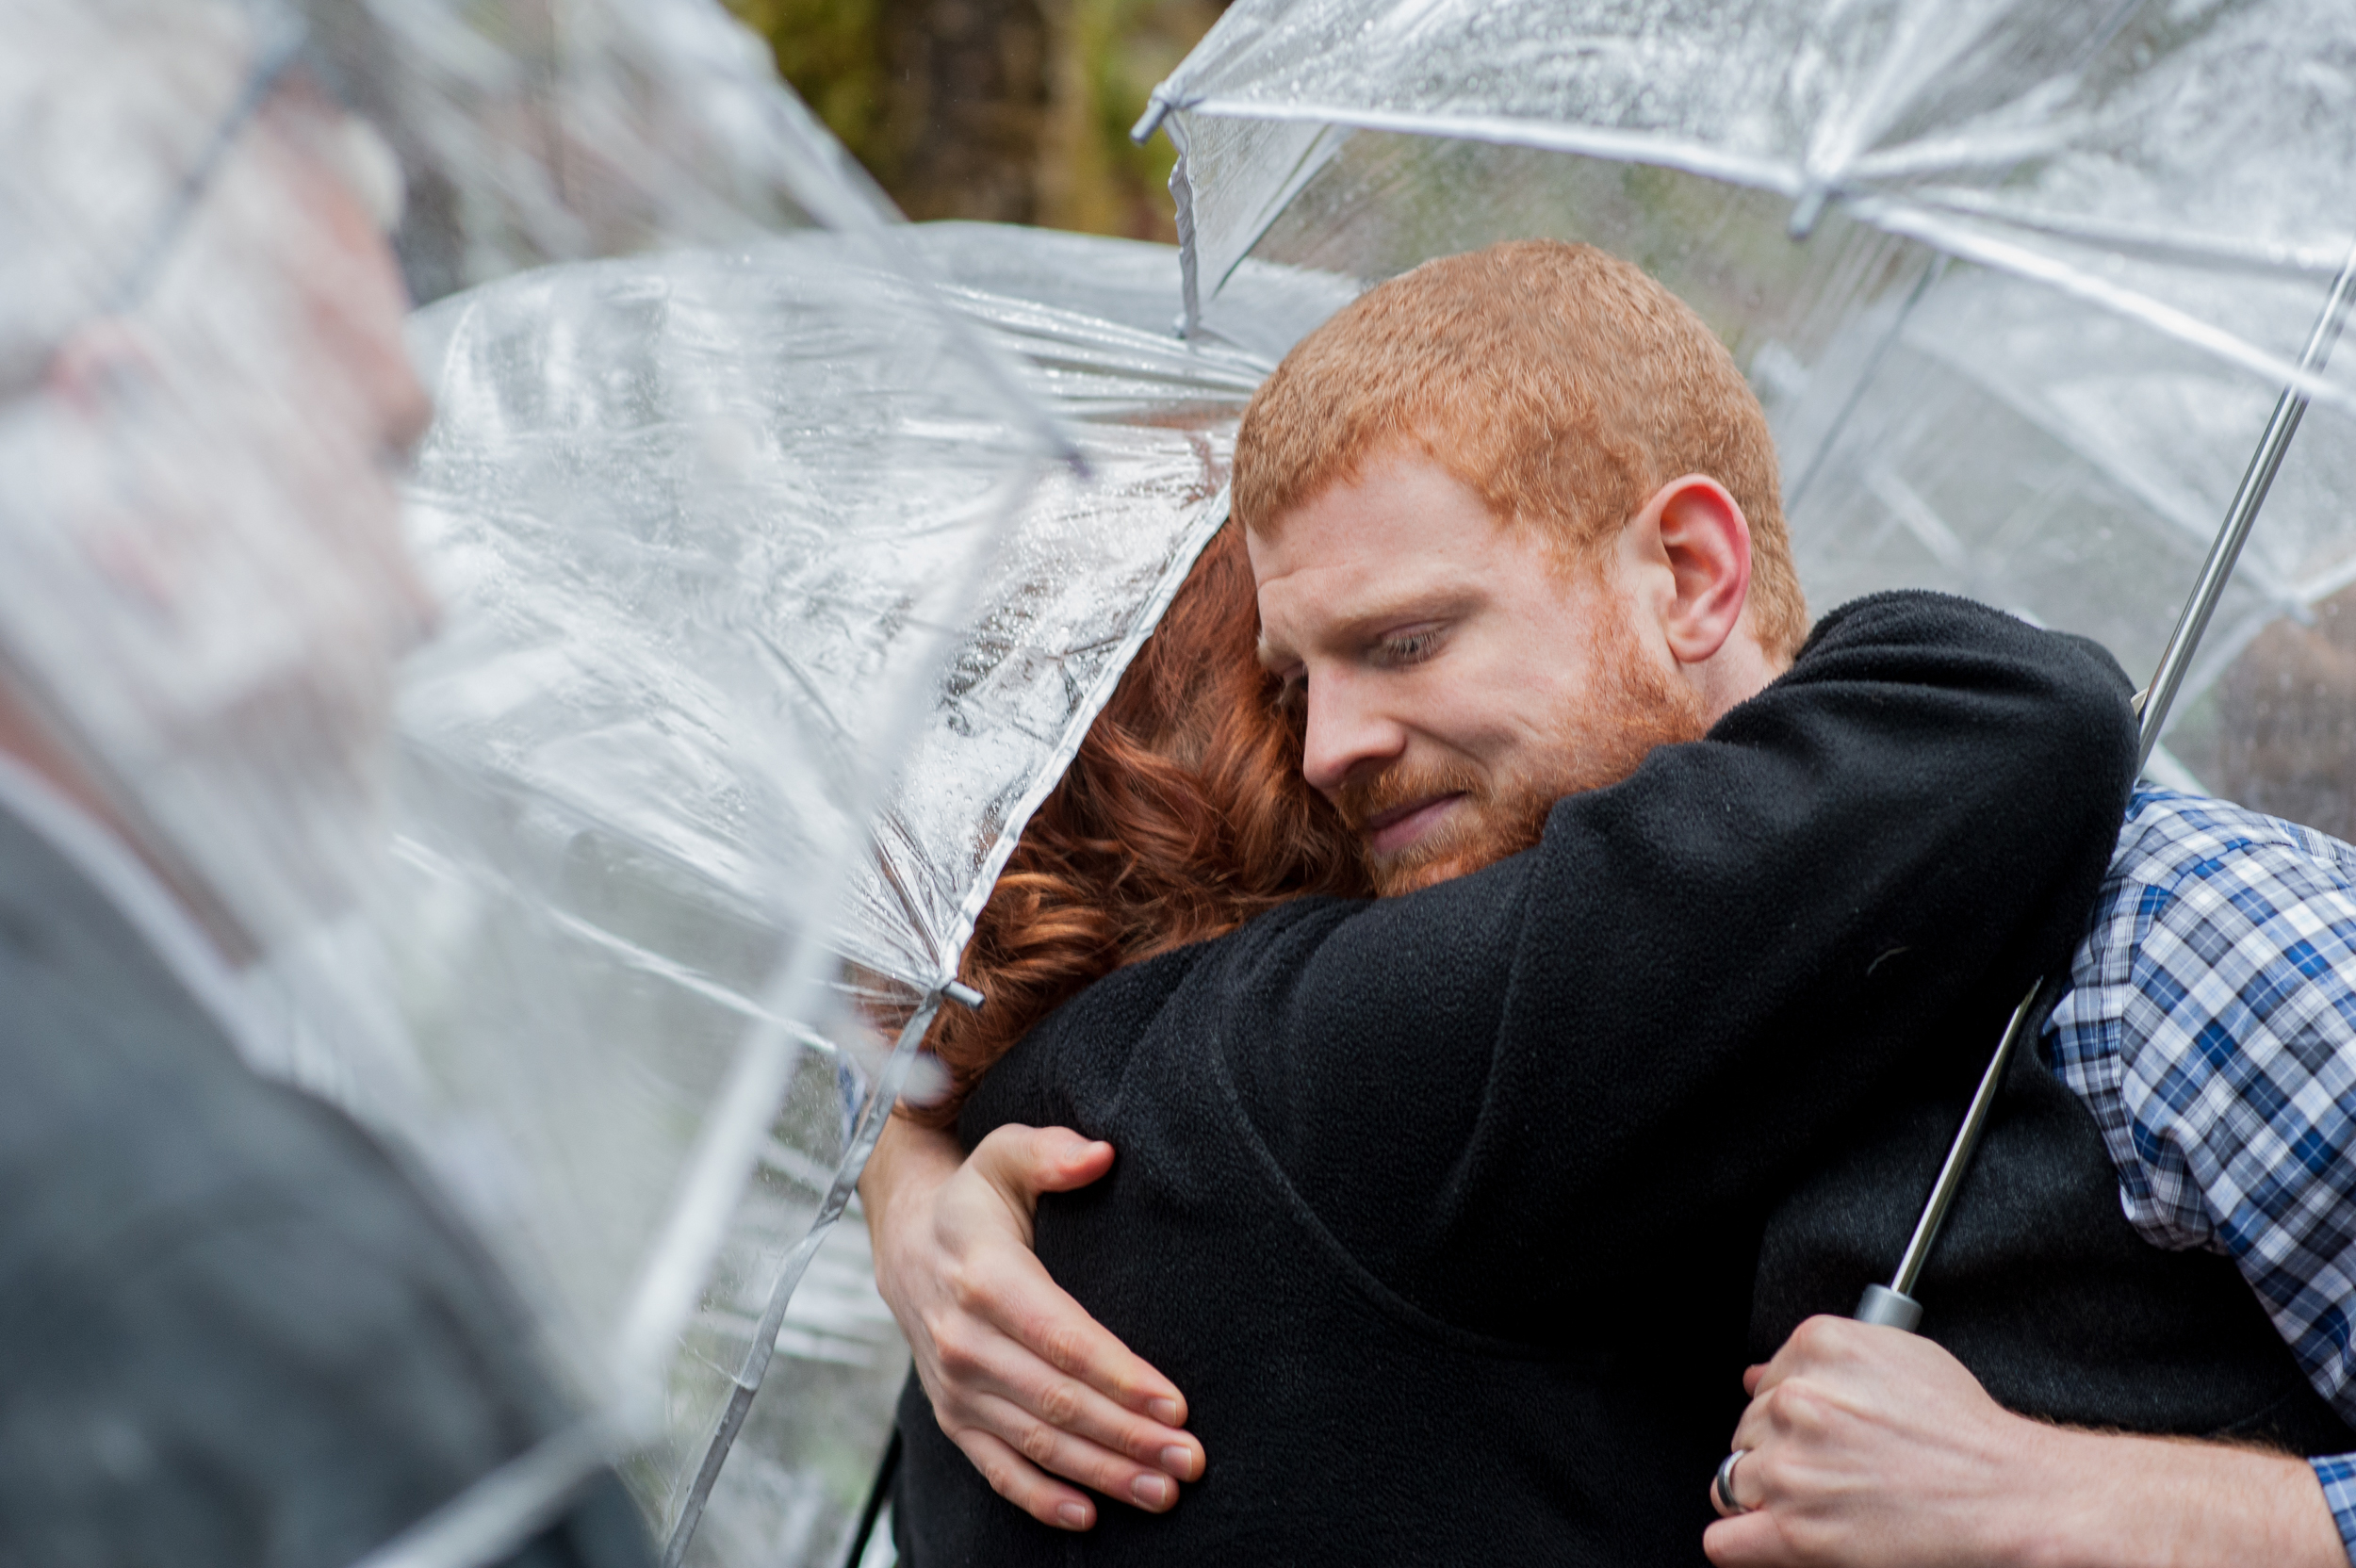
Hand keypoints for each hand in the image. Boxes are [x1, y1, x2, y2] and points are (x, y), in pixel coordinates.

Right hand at [859, 1116, 1203, 1529]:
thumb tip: (1101, 1155)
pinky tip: (1089, 1514)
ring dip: (1103, 1473)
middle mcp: (964, 1339)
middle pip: (1057, 1402)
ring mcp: (955, 1385)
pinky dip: (1040, 1498)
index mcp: (985, 1277)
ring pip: (1035, 1442)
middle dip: (1128, 1437)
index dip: (1120, 1376)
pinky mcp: (952, 1415)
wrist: (906, 1240)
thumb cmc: (975, 1197)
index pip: (1062, 1338)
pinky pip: (995, 1468)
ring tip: (1163, 1490)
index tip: (1176, 1403)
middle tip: (1190, 1459)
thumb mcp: (1005, 1154)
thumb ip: (1050, 1153)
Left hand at [1703, 1315, 2344, 1567]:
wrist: (2039, 1515)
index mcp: (1828, 1343)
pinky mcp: (1796, 1532)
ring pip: (1734, 1481)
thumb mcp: (1913, 1366)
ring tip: (1848, 1516)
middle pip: (1745, 1432)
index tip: (1831, 1442)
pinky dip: (1756, 1552)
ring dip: (1774, 1503)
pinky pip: (1726, 1541)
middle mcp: (1800, 1394)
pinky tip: (1807, 1553)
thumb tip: (1759, 1374)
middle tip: (1854, 1488)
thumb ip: (1838, 1359)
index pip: (1764, 1379)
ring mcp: (1791, 1464)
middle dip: (1783, 1461)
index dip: (1792, 1418)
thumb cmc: (1994, 1446)